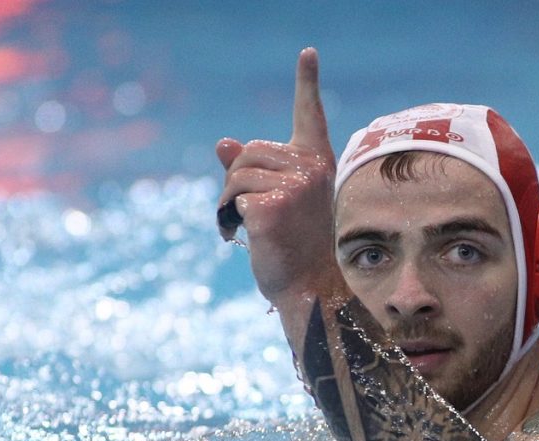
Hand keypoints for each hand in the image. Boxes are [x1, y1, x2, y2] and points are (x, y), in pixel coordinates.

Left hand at [215, 48, 336, 303]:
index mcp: (316, 163)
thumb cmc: (296, 247)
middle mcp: (309, 169)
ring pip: (234, 175)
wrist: (310, 288)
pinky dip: (229, 219)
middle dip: (236, 180)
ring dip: (228, 202)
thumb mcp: (278, 201)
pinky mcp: (272, 206)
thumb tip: (222, 142)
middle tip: (252, 214)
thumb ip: (253, 170)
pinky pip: (231, 199)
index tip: (307, 53)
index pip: (309, 115)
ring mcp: (293, 186)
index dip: (306, 83)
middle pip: (248, 152)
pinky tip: (250, 237)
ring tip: (252, 227)